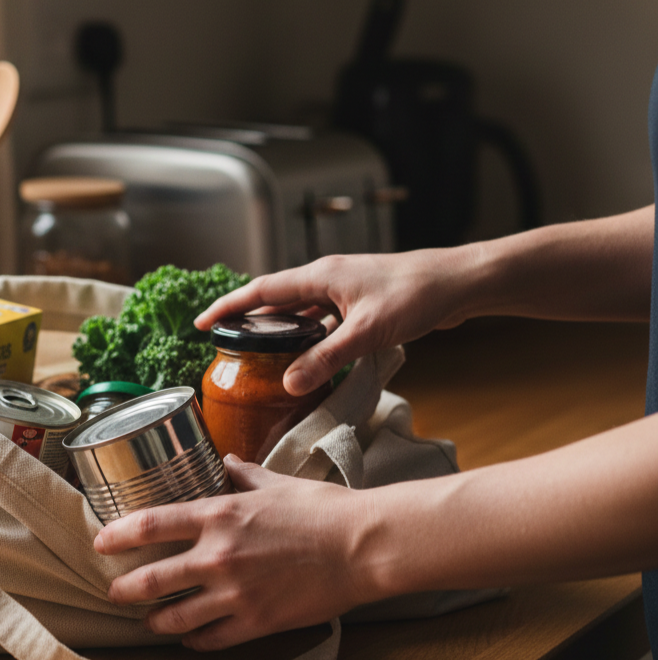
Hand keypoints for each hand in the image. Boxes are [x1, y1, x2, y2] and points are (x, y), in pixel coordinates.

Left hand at [94, 455, 372, 650]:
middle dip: (124, 588)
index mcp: (218, 515)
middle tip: (114, 592)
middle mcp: (218, 555)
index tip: (101, 542)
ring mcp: (235, 593)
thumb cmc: (321, 508)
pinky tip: (189, 636)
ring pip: (175, 615)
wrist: (361, 546)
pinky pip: (211, 638)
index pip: (150, 525)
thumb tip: (228, 463)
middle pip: (151, 579)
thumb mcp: (276, 483)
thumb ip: (244, 476)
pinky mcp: (256, 622)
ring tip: (148, 620)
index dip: (117, 535)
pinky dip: (194, 639)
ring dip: (154, 619)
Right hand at [194, 248, 477, 394]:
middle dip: (248, 319)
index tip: (201, 323)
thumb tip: (290, 383)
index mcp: (319, 276)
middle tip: (225, 343)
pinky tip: (310, 354)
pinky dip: (309, 334)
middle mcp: (326, 278)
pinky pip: (322, 317)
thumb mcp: (366, 332)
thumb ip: (326, 358)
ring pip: (300, 309)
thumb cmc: (416, 295)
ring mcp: (343, 288)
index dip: (228, 307)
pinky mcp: (359, 300)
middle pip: (275, 298)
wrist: (459, 282)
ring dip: (279, 328)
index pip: (260, 290)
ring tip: (259, 353)